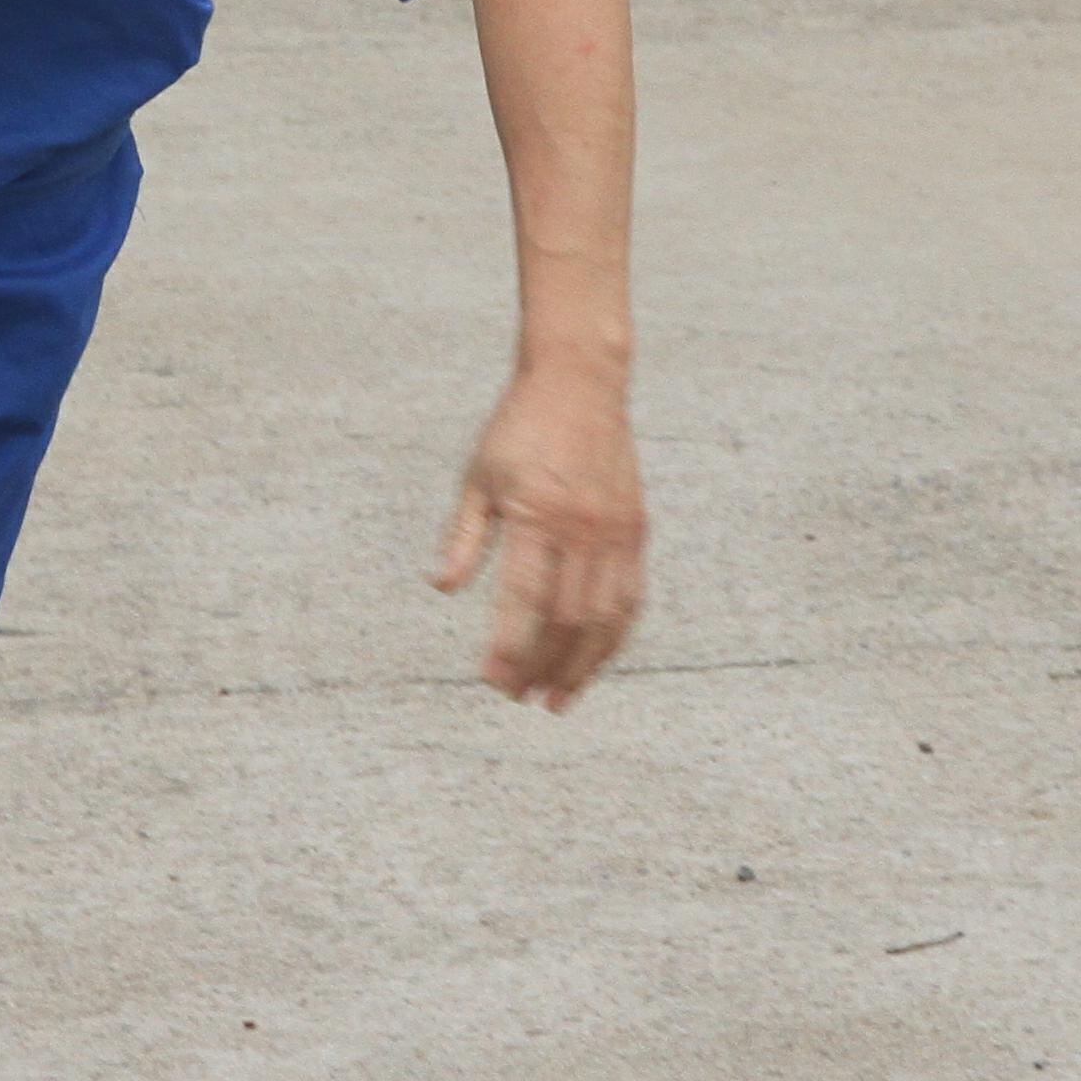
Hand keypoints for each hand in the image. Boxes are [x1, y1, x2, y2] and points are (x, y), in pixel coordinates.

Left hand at [432, 360, 646, 710]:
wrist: (580, 382)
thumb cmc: (519, 428)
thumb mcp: (478, 476)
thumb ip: (465, 536)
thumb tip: (443, 587)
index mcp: (538, 514)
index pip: (524, 600)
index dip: (510, 648)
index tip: (492, 681)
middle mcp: (583, 528)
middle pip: (568, 620)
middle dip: (545, 667)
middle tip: (521, 697)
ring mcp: (616, 532)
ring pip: (606, 618)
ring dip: (583, 665)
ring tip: (559, 698)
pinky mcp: (636, 530)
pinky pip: (631, 598)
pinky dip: (614, 637)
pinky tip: (595, 661)